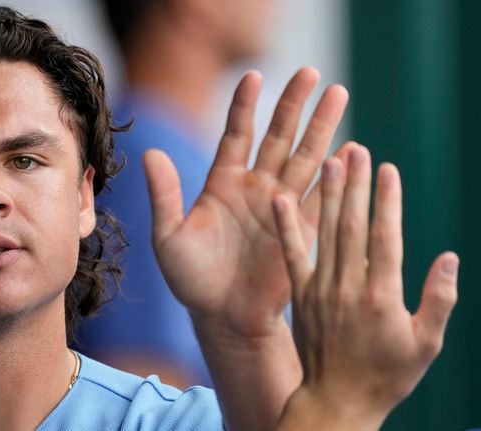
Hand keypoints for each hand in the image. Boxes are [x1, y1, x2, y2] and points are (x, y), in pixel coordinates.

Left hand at [144, 68, 348, 337]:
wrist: (223, 318)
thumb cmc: (191, 279)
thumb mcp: (169, 236)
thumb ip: (164, 195)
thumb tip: (149, 153)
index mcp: (223, 183)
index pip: (237, 134)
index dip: (245, 106)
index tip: (255, 75)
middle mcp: (255, 187)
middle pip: (279, 137)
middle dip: (294, 105)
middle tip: (312, 73)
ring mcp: (281, 207)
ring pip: (306, 159)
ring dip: (323, 128)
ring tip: (339, 93)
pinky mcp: (301, 231)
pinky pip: (320, 199)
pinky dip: (335, 177)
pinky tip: (350, 151)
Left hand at [272, 146, 457, 428]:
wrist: (336, 401)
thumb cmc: (387, 375)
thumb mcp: (426, 344)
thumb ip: (439, 300)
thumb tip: (451, 257)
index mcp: (382, 297)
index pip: (386, 238)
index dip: (387, 201)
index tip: (387, 169)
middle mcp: (349, 287)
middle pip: (353, 226)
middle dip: (356, 185)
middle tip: (356, 148)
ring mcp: (321, 290)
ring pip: (325, 233)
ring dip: (327, 195)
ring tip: (329, 158)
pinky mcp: (301, 296)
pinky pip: (293, 255)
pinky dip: (286, 226)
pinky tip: (277, 198)